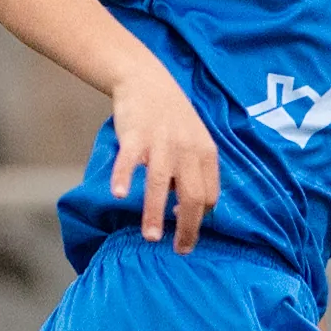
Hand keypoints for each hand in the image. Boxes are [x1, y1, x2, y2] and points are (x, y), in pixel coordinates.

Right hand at [109, 60, 219, 250]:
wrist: (147, 81)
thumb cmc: (172, 117)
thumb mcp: (194, 141)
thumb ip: (195, 171)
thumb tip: (186, 207)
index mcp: (206, 153)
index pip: (210, 195)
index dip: (201, 217)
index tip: (187, 231)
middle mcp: (187, 150)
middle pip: (193, 196)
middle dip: (187, 227)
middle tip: (179, 249)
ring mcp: (161, 143)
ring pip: (161, 184)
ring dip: (156, 213)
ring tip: (152, 237)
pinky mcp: (136, 135)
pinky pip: (130, 161)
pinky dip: (124, 178)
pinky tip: (120, 195)